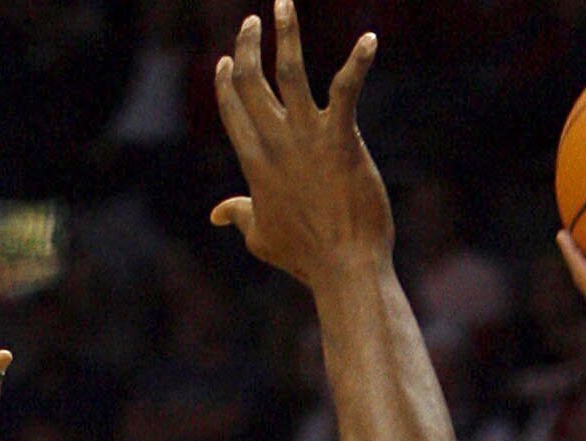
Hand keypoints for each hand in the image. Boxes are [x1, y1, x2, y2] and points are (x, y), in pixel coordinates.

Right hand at [212, 5, 390, 284]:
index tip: (226, 60)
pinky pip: (347, 87)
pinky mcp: (341, 136)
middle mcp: (275, 141)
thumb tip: (216, 213)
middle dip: (247, 45)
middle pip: (251, 80)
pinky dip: (359, 61)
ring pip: (288, 69)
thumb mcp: (261, 236)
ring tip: (283, 1)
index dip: (227, 81)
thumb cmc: (305, 257)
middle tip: (251, 21)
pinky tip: (370, 39)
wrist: (344, 269)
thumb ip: (238, 215)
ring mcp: (307, 136)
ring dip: (285, 30)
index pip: (233, 108)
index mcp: (254, 161)